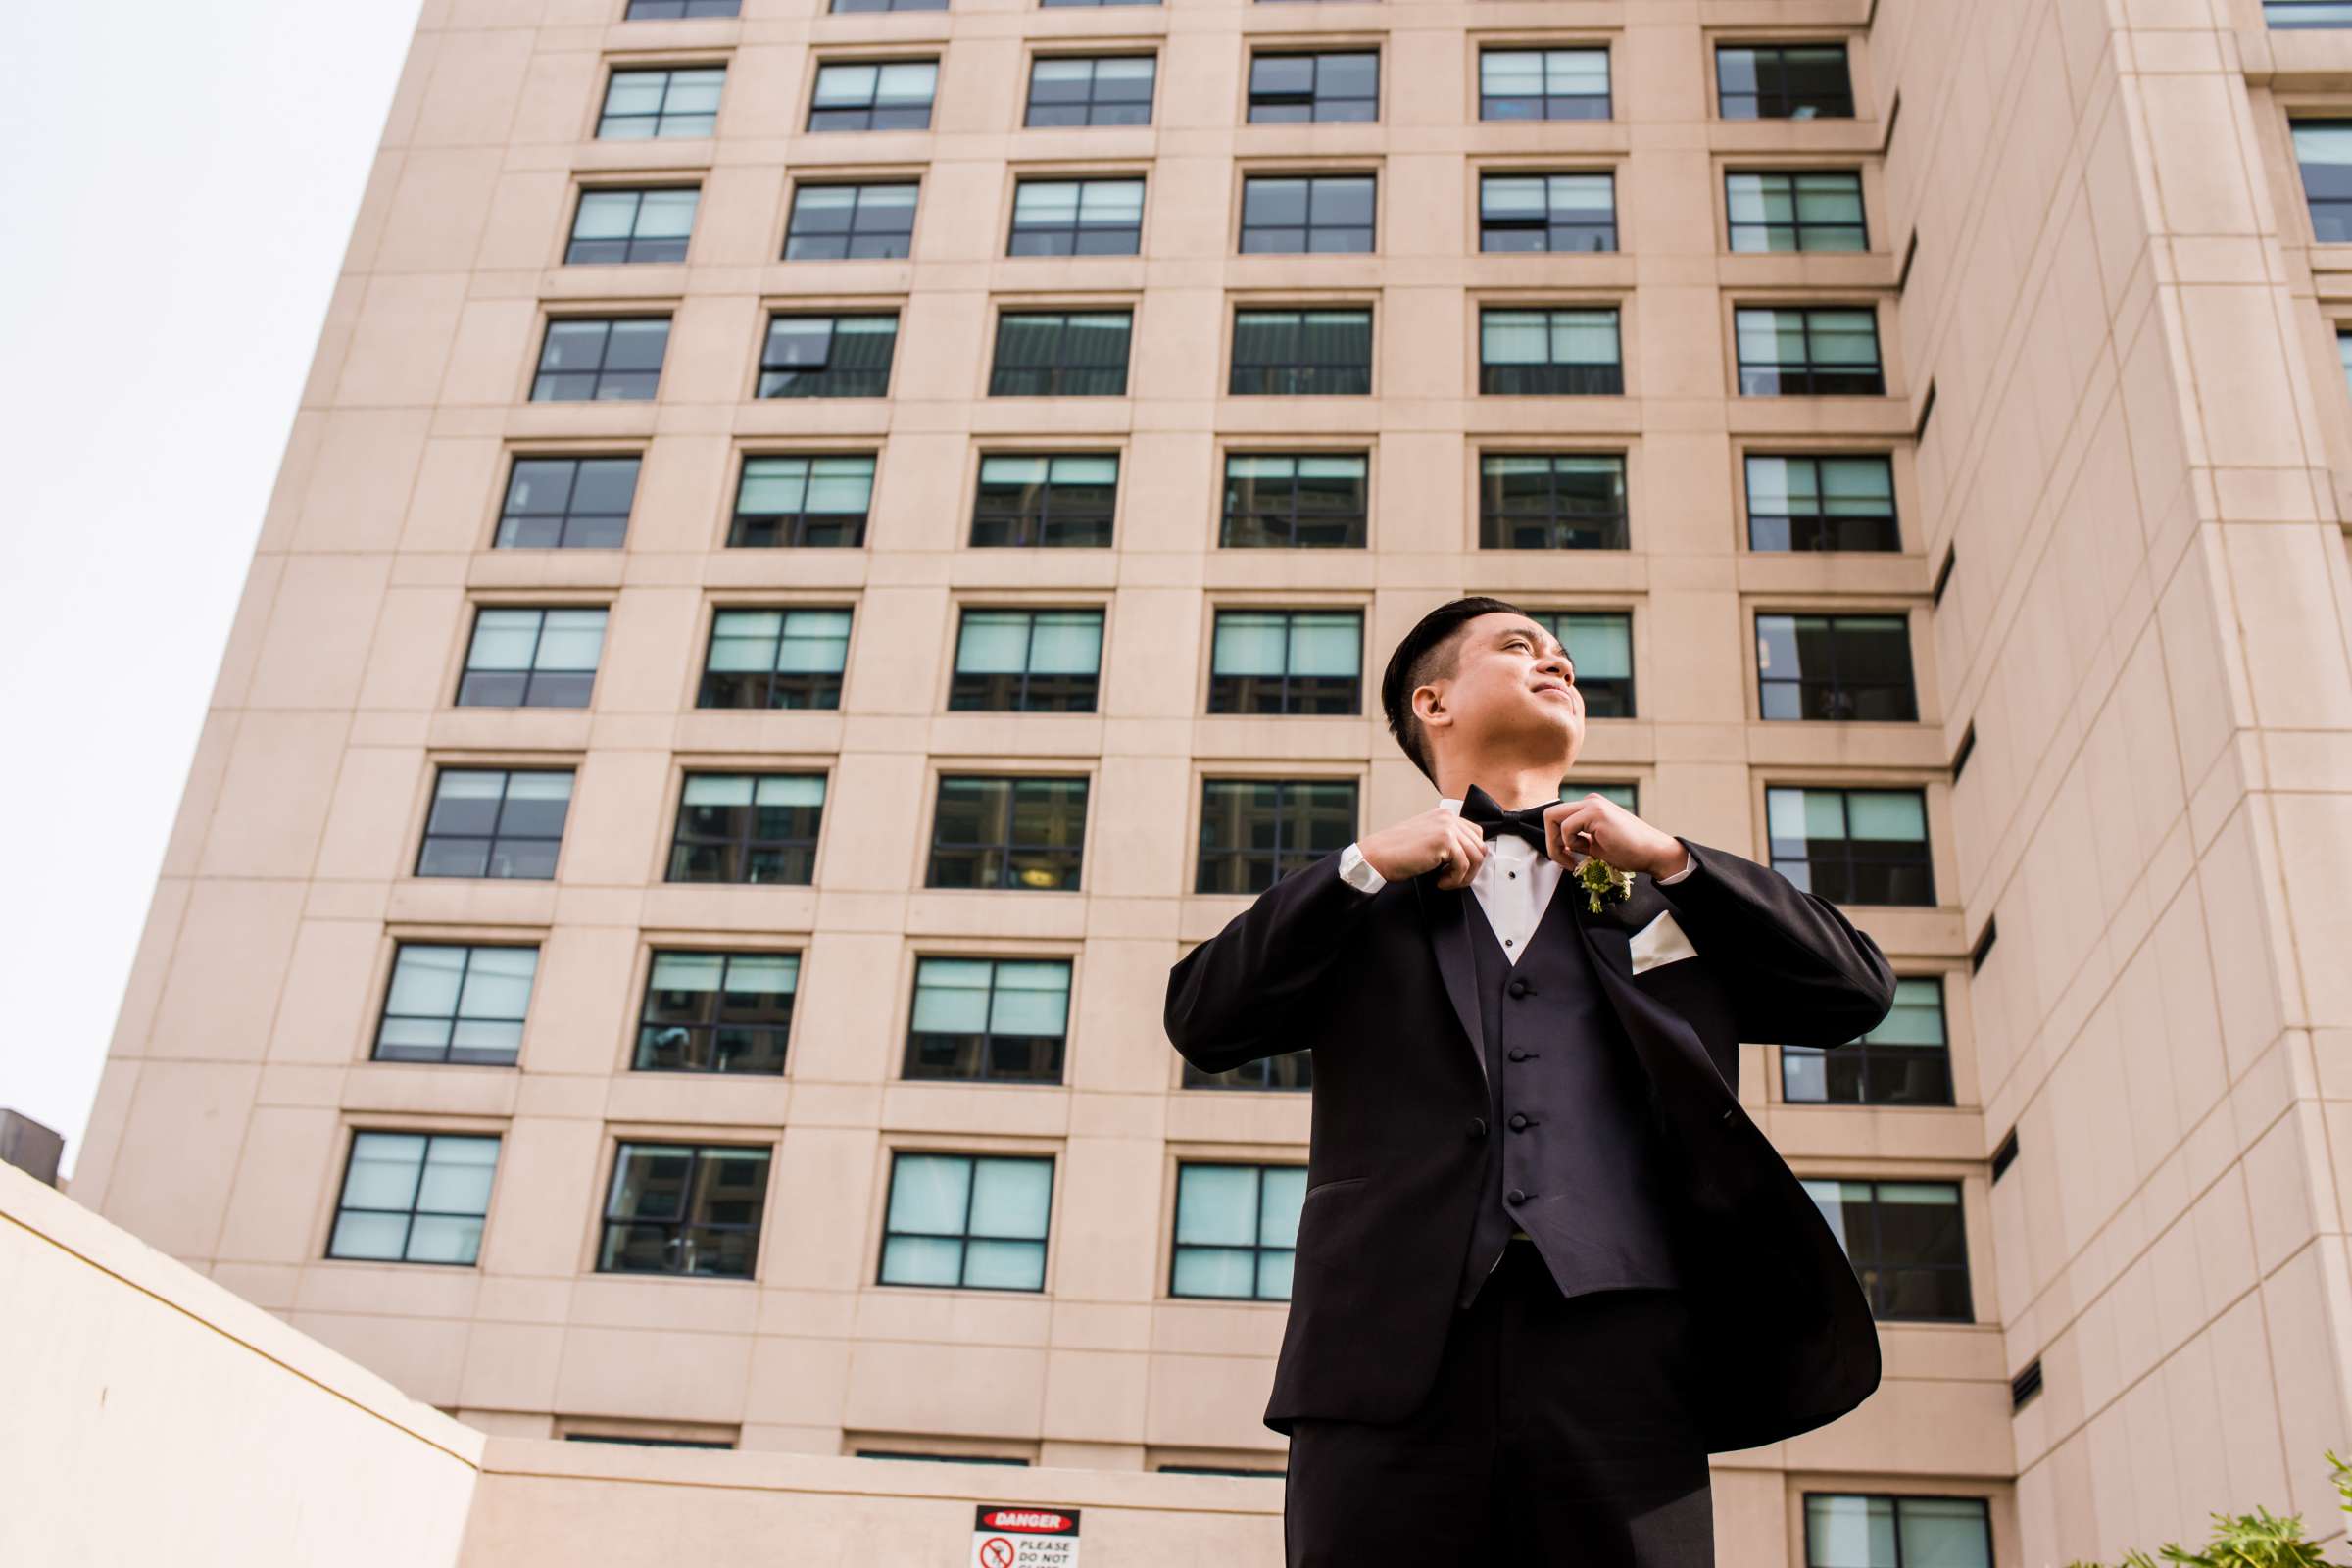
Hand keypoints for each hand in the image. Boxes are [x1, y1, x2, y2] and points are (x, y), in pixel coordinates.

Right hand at [1357, 804, 1494, 889]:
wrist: (1376, 856)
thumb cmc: (1396, 852)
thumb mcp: (1426, 840)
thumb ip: (1447, 841)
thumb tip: (1470, 857)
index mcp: (1444, 815)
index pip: (1476, 834)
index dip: (1471, 857)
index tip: (1458, 870)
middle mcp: (1448, 817)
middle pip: (1479, 846)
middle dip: (1470, 869)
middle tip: (1453, 880)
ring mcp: (1447, 827)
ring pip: (1476, 857)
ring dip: (1463, 876)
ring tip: (1445, 882)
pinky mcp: (1445, 841)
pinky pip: (1464, 866)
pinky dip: (1454, 880)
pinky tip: (1439, 882)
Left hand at [1540, 793, 1687, 878]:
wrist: (1653, 853)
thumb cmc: (1629, 852)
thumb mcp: (1595, 844)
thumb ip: (1577, 840)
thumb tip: (1558, 844)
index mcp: (1589, 806)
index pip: (1558, 818)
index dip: (1555, 840)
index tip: (1565, 858)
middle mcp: (1590, 801)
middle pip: (1550, 815)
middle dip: (1551, 841)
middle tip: (1563, 859)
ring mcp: (1593, 804)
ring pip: (1552, 817)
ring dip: (1557, 844)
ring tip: (1571, 859)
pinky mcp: (1596, 812)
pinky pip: (1567, 826)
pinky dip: (1569, 843)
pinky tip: (1584, 852)